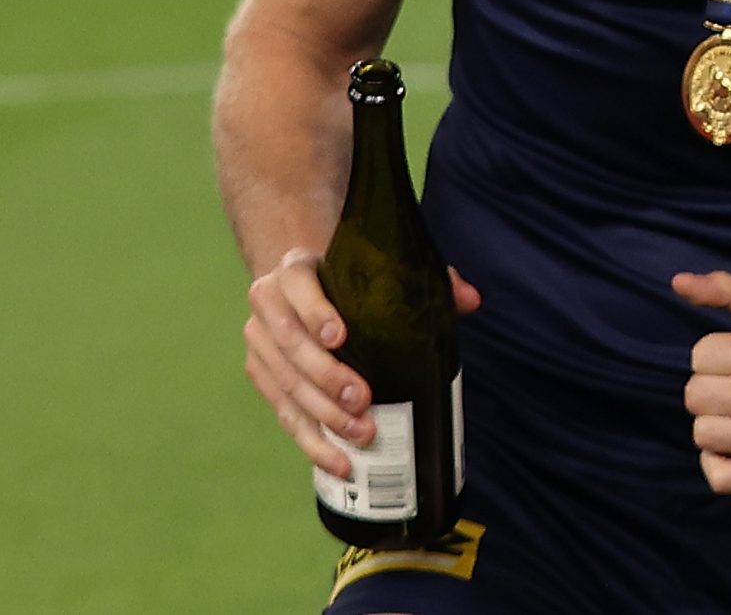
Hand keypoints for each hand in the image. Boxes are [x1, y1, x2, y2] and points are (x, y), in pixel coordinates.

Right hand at [243, 246, 480, 476]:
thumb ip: (427, 280)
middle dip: (326, 377)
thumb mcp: (382, 271)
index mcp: (294, 270)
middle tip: (362, 401)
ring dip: (322, 415)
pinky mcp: (260, 376)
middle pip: (291, 344)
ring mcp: (260, 343)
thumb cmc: (350, 281)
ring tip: (360, 434)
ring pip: (286, 385)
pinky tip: (337, 460)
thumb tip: (471, 299)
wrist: (302, 288)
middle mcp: (268, 304)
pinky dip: (311, 440)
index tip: (340, 337)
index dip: (316, 313)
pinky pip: (283, 413)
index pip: (299, 286)